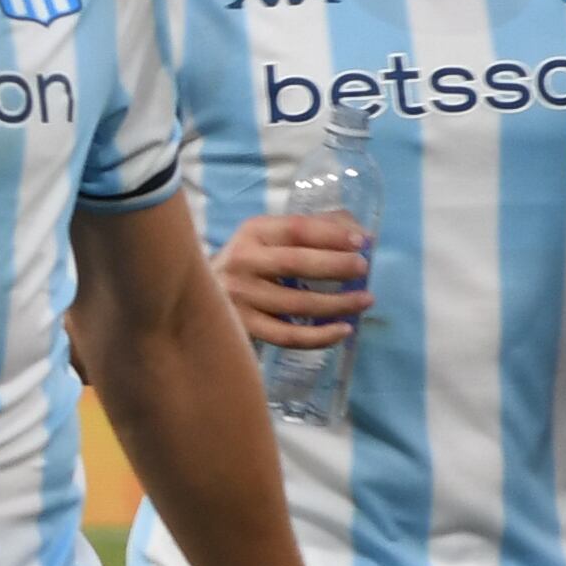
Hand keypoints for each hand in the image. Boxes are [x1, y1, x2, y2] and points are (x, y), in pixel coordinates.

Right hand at [211, 208, 372, 349]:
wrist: (200, 292)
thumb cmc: (253, 261)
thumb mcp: (274, 237)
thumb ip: (315, 229)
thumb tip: (361, 235)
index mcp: (253, 232)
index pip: (297, 229)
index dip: (332, 235)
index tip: (362, 242)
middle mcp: (241, 261)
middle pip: (295, 263)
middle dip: (336, 265)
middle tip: (363, 269)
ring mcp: (239, 297)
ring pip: (296, 303)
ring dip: (337, 303)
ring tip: (365, 301)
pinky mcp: (242, 327)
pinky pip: (287, 335)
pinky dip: (319, 336)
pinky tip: (342, 330)